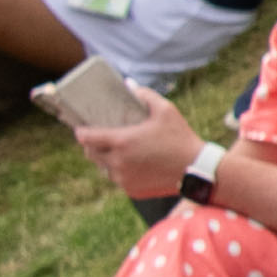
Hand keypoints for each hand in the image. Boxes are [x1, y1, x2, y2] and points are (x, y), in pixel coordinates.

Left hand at [72, 95, 197, 201]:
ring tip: (118, 152)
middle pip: (91, 154)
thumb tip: (129, 85)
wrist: (196, 170)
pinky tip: (133, 165)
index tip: (81, 129)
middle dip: (92, 146)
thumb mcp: (166, 110)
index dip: (81, 132)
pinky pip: (119, 180)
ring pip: (104, 169)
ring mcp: (124, 179)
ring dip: (106, 160)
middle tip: (100, 139)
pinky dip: (121, 172)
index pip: (87, 138)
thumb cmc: (180, 138)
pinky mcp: (132, 191)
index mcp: (121, 142)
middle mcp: (118, 163)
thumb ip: (145, 95)